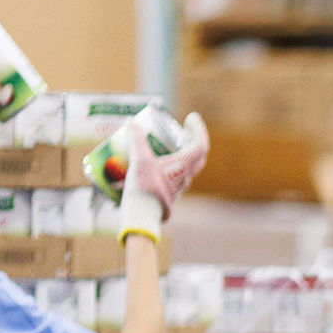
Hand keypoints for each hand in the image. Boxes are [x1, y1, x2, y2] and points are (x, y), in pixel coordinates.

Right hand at [119, 111, 208, 242]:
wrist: (142, 215)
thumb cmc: (144, 188)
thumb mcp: (140, 160)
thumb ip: (136, 140)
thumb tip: (131, 121)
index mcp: (184, 165)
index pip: (201, 144)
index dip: (199, 129)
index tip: (191, 118)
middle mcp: (186, 175)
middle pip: (199, 155)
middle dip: (194, 139)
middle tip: (183, 129)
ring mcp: (180, 185)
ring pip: (190, 166)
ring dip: (185, 152)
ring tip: (172, 143)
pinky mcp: (171, 192)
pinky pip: (179, 175)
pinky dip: (175, 164)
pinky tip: (161, 162)